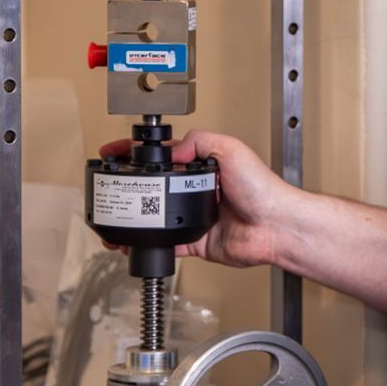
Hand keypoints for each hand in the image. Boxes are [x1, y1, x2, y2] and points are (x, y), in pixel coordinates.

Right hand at [96, 130, 303, 269]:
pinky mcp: (195, 241)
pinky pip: (167, 243)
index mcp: (203, 166)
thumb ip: (200, 142)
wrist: (274, 226)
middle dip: (131, 188)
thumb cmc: (264, 188)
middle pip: (155, 188)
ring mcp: (194, 217)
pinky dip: (150, 243)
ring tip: (115, 219)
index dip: (138, 154)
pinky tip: (135, 241)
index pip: (163, 156)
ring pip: (155, 217)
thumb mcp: (231, 149)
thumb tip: (171, 150)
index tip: (115, 153)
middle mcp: (197, 191)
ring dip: (135, 218)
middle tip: (112, 188)